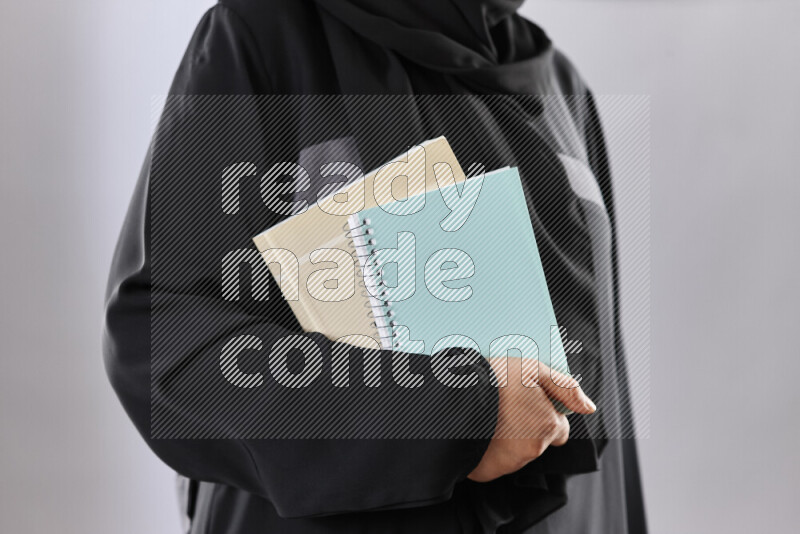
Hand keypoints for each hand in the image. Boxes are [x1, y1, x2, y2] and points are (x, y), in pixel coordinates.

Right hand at [467, 358, 595, 482]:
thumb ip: (565, 387)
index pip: (559, 428)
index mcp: (548, 425)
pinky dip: (488, 449)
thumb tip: (589, 407)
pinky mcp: (488, 472)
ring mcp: (510, 463)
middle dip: (524, 426)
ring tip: (487, 416)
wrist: (453, 402)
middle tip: (504, 407)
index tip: (527, 403)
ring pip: (515, 452)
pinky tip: (477, 431)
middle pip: (537, 440)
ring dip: (506, 437)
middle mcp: (534, 449)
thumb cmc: (493, 379)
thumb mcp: (533, 368)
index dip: (545, 414)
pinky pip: (493, 462)